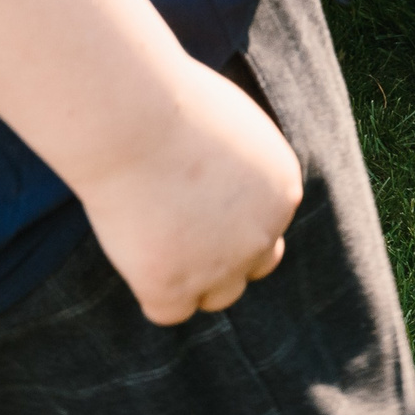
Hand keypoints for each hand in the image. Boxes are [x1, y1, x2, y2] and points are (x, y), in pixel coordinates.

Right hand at [76, 59, 302, 325]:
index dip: (229, 216)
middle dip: (221, 251)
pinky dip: (151, 289)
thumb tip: (220, 185)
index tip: (192, 195)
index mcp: (283, 189)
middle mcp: (262, 233)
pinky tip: (133, 254)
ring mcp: (219, 265)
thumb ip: (238, 164)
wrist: (132, 119)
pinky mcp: (171, 286)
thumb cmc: (169, 102)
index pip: (266, 223)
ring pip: (218, 296)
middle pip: (253, 264)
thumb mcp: (228, 126)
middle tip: (175, 222)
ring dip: (193, 279)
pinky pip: (169, 312)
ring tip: (154, 239)